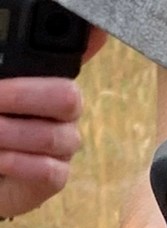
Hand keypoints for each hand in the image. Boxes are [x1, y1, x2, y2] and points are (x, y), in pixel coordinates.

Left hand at [0, 28, 104, 217]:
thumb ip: (5, 69)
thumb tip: (22, 64)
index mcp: (47, 81)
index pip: (73, 57)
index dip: (87, 45)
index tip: (80, 38)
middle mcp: (63, 112)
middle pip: (68, 98)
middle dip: (24, 97)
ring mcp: (63, 145)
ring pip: (52, 137)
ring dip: (10, 133)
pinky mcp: (57, 177)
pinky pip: (48, 170)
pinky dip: (18, 163)